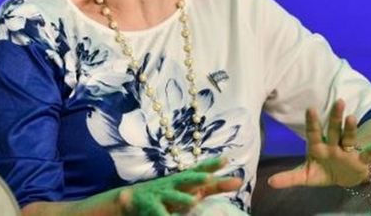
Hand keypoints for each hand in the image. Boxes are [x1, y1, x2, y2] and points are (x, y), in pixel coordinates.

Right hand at [117, 158, 241, 215]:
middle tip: (208, 177)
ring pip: (174, 198)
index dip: (212, 165)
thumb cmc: (168, 193)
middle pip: (187, 179)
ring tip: (192, 202)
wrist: (131, 198)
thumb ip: (213, 186)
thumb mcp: (189, 188)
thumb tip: (239, 181)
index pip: (200, 170)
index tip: (227, 159)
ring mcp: (162, 196)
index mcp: (184, 179)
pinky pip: (160, 214)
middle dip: (197, 178)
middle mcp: (174, 185)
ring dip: (182, 199)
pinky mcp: (151, 207)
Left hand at [267, 99, 370, 187]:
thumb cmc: (321, 172)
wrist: (342, 178)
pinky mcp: (360, 161)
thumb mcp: (305, 176)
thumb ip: (289, 178)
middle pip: (333, 130)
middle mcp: (333, 145)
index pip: (314, 133)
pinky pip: (368, 154)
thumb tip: (269, 182)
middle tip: (338, 101)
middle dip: (335, 117)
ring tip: (352, 117)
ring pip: (349, 137)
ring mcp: (347, 152)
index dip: (312, 122)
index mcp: (317, 147)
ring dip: (351, 128)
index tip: (310, 108)